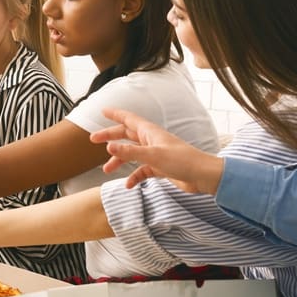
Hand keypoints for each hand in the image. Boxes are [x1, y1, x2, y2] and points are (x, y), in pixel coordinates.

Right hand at [90, 107, 223, 193]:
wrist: (203, 176)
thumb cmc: (182, 161)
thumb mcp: (153, 156)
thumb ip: (130, 152)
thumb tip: (109, 147)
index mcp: (150, 133)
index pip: (129, 119)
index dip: (115, 114)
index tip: (102, 111)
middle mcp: (151, 141)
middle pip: (126, 135)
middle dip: (110, 137)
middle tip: (93, 140)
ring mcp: (156, 154)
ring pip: (132, 154)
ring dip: (119, 161)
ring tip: (107, 170)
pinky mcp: (160, 168)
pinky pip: (142, 170)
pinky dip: (134, 176)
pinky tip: (129, 185)